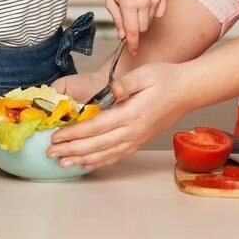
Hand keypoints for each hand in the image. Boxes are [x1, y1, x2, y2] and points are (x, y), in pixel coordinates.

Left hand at [47, 62, 195, 170]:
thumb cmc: (166, 79)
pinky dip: (99, 162)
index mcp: (131, 114)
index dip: (74, 133)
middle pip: (96, 145)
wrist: (187, 91)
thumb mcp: (145, 74)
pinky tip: (87, 164)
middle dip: (71, 150)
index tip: (56, 136)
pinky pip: (116, 156)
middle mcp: (133, 131)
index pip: (96, 127)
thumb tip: (112, 90)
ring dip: (82, 159)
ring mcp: (136, 139)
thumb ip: (127, 83)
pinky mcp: (139, 141)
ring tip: (63, 163)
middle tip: (50, 153)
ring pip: (104, 154)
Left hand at [104, 0, 167, 54]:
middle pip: (143, 28)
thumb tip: (123, 36)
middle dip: (135, 27)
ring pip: (151, 20)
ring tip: (136, 4)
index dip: (132, 44)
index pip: (133, 31)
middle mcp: (144, 1)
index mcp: (129, 4)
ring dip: (143, 18)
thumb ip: (117, 20)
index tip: (133, 52)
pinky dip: (153, 11)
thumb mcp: (110, 1)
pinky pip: (160, 12)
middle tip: (129, 16)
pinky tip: (146, 2)